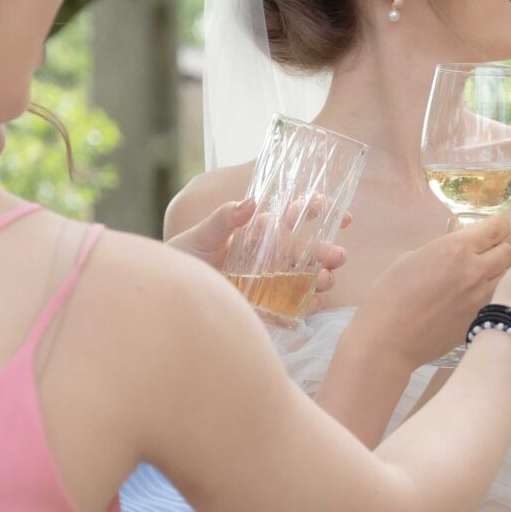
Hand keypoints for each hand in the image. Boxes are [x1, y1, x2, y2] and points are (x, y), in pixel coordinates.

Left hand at [168, 197, 346, 307]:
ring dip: (321, 279)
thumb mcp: (202, 235)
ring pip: (306, 280)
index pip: (296, 216)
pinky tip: (311, 305)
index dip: (320, 212)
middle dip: (327, 253)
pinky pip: (289, 309)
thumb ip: (224, 219)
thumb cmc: (187, 255)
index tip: (340, 214)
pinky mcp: (264, 307)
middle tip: (337, 256)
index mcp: (261, 231)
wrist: (170, 286)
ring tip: (325, 280)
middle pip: (307, 252)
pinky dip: (303, 308)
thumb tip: (250, 203)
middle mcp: (271, 256)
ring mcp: (270, 282)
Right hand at [358, 216, 510, 367]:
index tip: (490, 230)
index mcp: (455, 248)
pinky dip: (495, 294)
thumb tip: (459, 238)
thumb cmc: (389, 296)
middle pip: (508, 250)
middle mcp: (475, 270)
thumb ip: (442, 246)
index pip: (497, 227)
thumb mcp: (411, 257)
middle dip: (499, 248)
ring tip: (482, 276)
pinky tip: (477, 296)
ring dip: (499, 272)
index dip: (496, 226)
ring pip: (509, 276)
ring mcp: (481, 297)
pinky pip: (500, 299)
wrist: (388, 340)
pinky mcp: (482, 318)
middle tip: (485, 252)